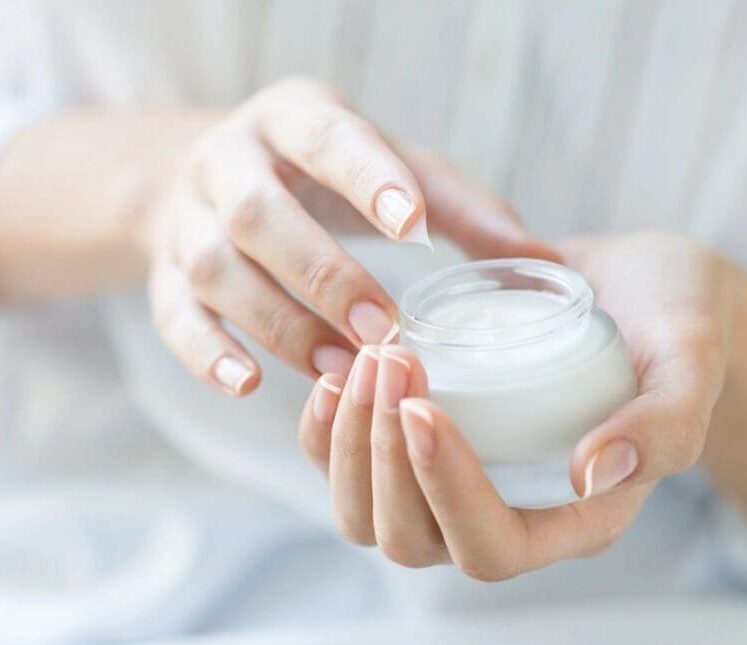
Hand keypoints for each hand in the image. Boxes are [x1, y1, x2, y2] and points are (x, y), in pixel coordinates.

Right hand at [141, 78, 555, 396]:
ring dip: (279, 323)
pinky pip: (172, 315)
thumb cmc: (326, 174)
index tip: (411, 225)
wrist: (214, 174)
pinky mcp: (163, 273)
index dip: (365, 178)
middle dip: (322, 272)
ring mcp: (188, 218)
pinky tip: (249, 386)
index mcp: (293, 118)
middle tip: (382, 328)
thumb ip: (461, 208)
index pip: (326, 138)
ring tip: (340, 370)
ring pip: (217, 269)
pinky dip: (207, 354)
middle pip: (260, 213)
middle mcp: (230, 160)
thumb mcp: (390, 166)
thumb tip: (544, 263)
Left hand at [297, 231, 746, 578]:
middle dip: (385, 458)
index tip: (424, 405)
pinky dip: (330, 432)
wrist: (646, 289)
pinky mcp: (432, 441)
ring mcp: (464, 480)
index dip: (446, 492)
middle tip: (390, 361)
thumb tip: (595, 473)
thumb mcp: (692, 359)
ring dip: (351, 444)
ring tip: (365, 360)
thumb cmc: (678, 323)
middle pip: (413, 539)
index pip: (491, 545)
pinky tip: (337, 373)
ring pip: (371, 513)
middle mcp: (512, 512)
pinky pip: (356, 465)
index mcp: (577, 518)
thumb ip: (666, 421)